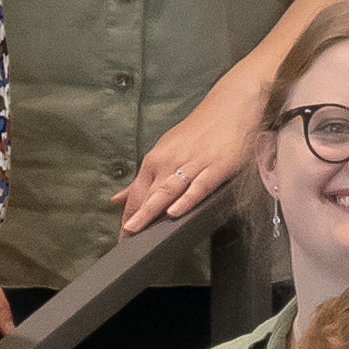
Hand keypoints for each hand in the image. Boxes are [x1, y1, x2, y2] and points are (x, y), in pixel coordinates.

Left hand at [117, 95, 262, 231]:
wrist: (231, 105)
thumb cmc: (199, 131)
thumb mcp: (166, 151)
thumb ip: (142, 179)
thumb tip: (117, 199)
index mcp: (155, 159)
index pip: (136, 194)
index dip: (127, 216)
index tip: (120, 238)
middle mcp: (169, 162)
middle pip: (147, 195)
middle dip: (135, 220)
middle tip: (123, 243)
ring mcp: (192, 164)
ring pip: (166, 191)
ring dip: (149, 211)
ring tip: (135, 230)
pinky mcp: (216, 166)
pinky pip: (198, 186)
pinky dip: (185, 199)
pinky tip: (174, 213)